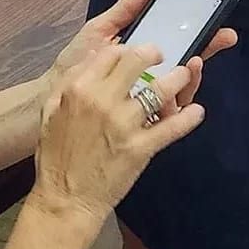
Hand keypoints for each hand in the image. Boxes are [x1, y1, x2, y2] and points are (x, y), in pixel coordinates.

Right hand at [33, 0, 232, 224]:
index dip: (127, 49)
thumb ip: (70, 81)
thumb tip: (93, 57)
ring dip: (178, 79)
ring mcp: (124, 124)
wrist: (64, 199)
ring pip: (160, 90)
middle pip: (137, 61)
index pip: (110, 54)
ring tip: (185, 75)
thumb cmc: (54, 155)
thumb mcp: (50, 110)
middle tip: (161, 57)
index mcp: (79, 89)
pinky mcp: (140, 147)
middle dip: (154, 54)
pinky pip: (172, 127)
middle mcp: (102, 100)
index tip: (135, 54)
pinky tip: (197, 112)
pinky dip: (188, 118)